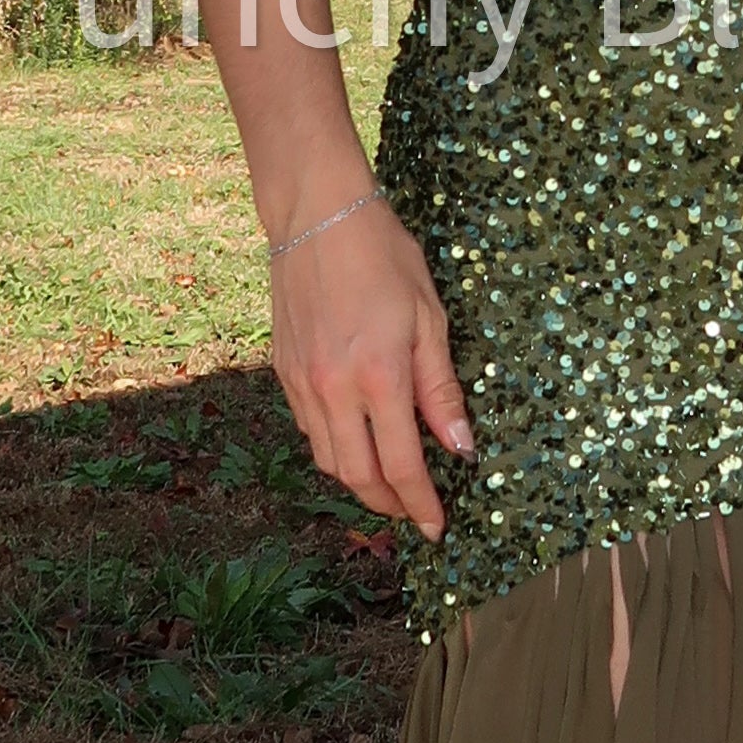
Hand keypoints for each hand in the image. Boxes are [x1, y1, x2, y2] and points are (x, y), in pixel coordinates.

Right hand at [271, 190, 470, 538]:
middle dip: (389, 504)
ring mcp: (303, 382)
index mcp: (379, 377)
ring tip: (388, 483)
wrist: (317, 215)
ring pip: (328, 459)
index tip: (437, 527)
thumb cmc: (383, 256)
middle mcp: (334, 389)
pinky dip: (334, 447)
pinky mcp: (283, 370)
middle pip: (358, 476)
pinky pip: (309, 428)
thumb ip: (440, 389)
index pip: (401, 466)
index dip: (420, 504)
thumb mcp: (430, 318)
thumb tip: (459, 448)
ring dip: (359, 481)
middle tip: (414, 513)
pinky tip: (356, 438)